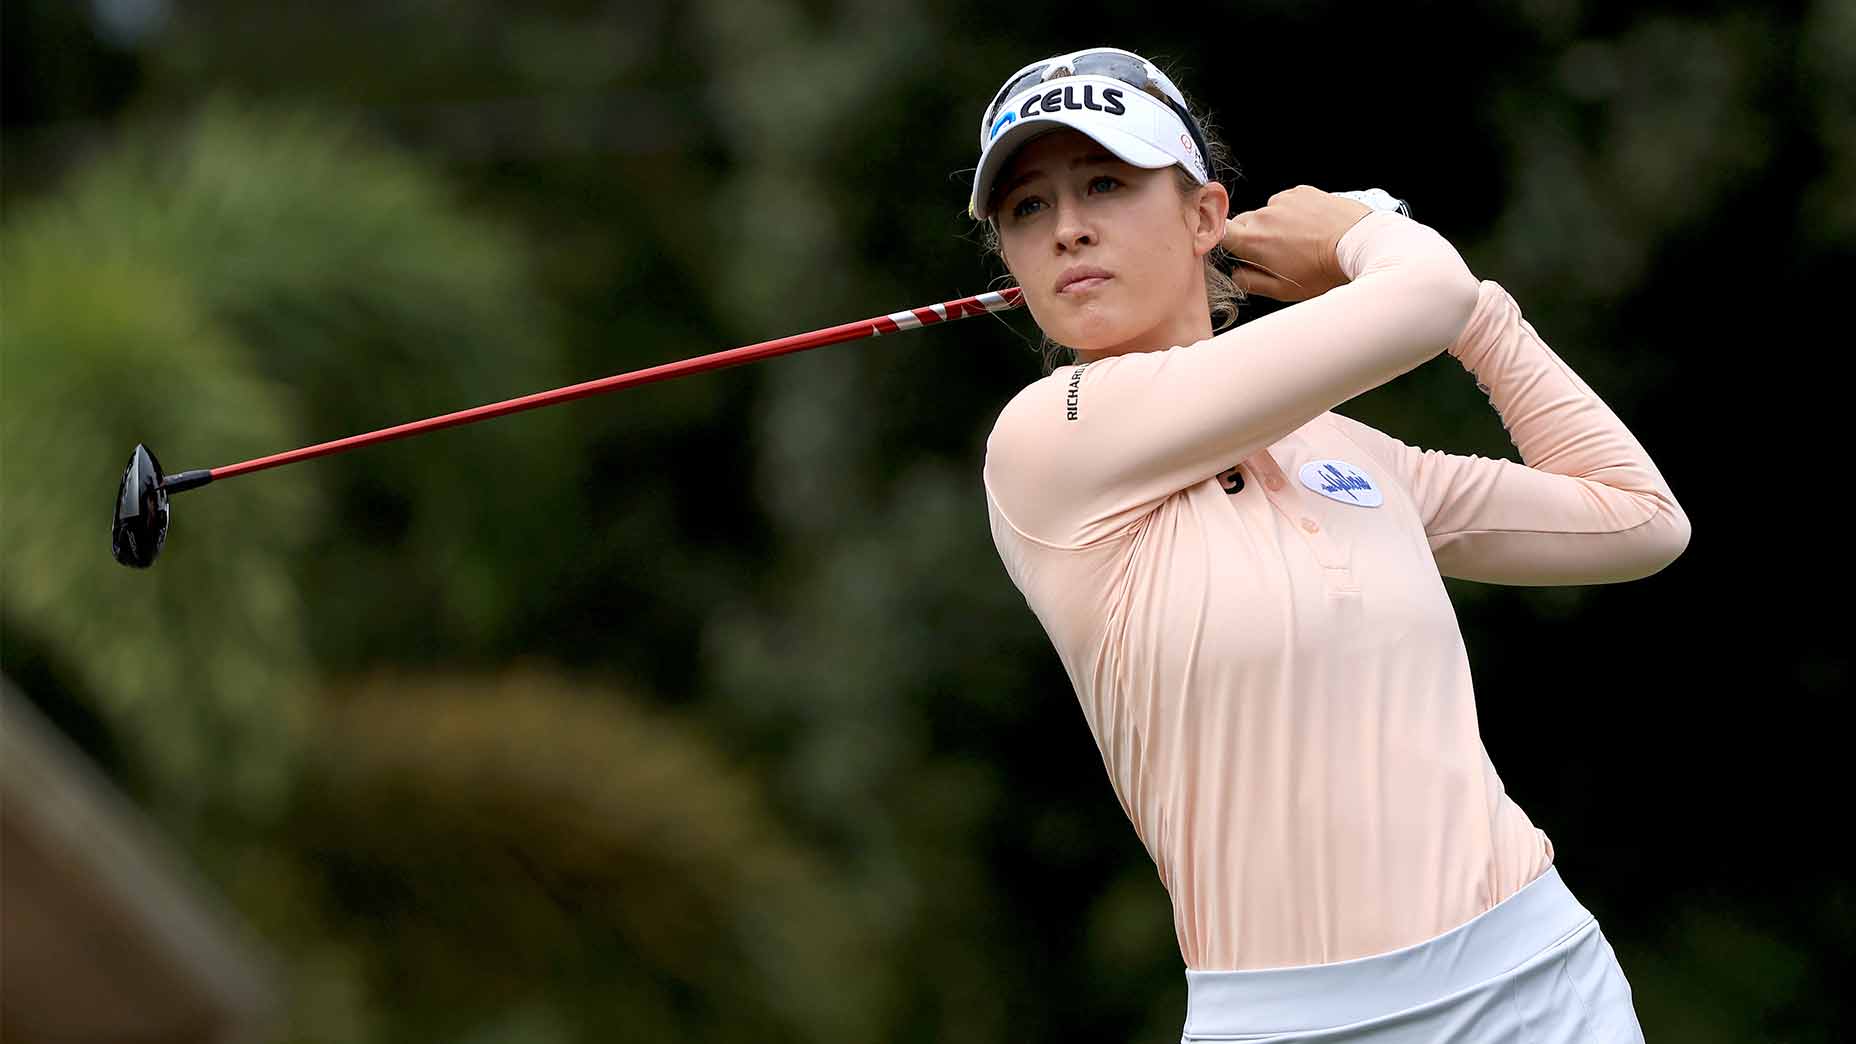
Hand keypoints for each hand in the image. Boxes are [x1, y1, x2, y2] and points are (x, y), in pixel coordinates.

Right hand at [1221, 186, 1374, 301]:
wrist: (1357, 244)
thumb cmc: (1324, 270)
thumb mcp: (1283, 291)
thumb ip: (1250, 282)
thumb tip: (1237, 274)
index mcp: (1253, 241)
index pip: (1218, 233)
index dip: (1224, 242)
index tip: (1234, 250)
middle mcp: (1264, 216)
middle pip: (1243, 223)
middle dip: (1253, 237)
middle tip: (1276, 254)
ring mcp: (1282, 201)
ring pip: (1267, 213)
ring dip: (1275, 224)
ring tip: (1300, 241)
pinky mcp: (1300, 191)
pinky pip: (1286, 201)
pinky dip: (1293, 212)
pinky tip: (1310, 227)